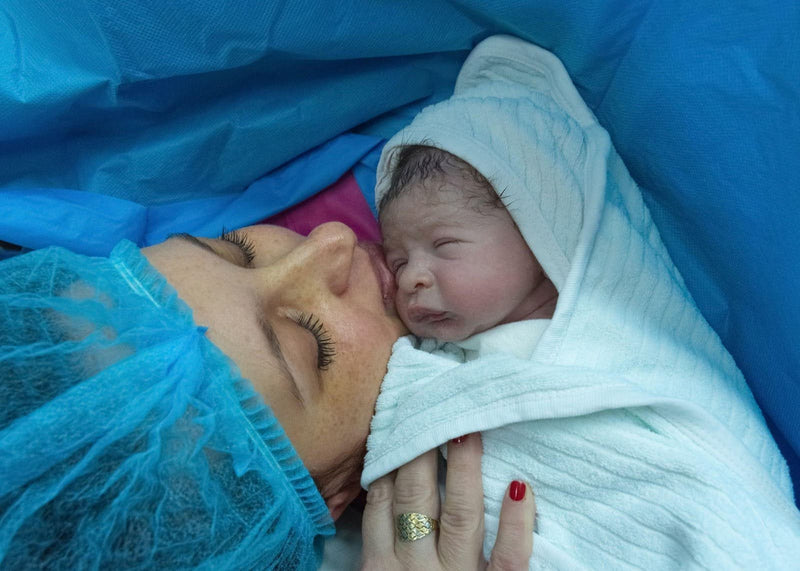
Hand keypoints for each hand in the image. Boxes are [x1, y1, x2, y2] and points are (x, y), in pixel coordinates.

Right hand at [361, 433, 534, 569]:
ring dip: (464, 468)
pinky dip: (515, 523)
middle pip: (416, 497)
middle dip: (423, 449)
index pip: (382, 500)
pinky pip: (507, 558)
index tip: (404, 424)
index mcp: (380, 565)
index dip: (393, 458)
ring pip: (461, 516)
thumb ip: (380, 537)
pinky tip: (519, 487)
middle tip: (433, 407)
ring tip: (468, 429)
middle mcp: (414, 567)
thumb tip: (385, 480)